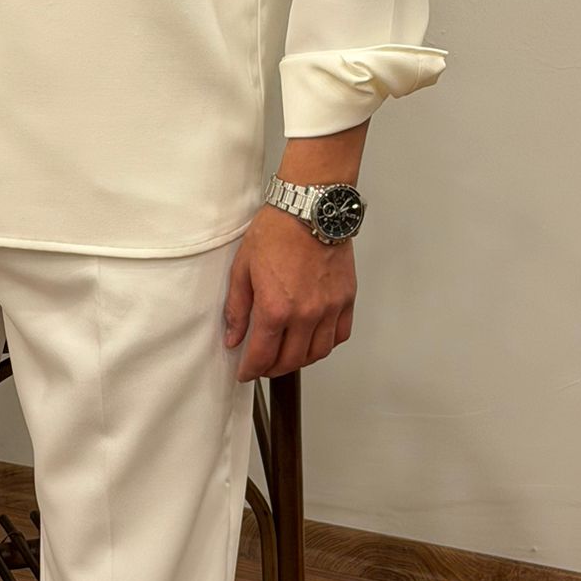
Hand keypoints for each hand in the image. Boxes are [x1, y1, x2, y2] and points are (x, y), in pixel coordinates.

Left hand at [223, 203, 355, 381]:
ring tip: (286, 356)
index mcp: (276, 308)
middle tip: (263, 366)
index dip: (251, 370)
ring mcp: (329, 308)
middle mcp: (306, 314)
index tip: (246, 373)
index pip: (262, 356)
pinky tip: (313, 340)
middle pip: (291, 361)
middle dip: (272, 369)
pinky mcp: (346, 299)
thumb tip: (233, 337)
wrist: (309, 208)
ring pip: (317, 353)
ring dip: (300, 361)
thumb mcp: (242, 269)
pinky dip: (326, 344)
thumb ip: (237, 308)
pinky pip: (340, 335)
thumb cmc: (276, 232)